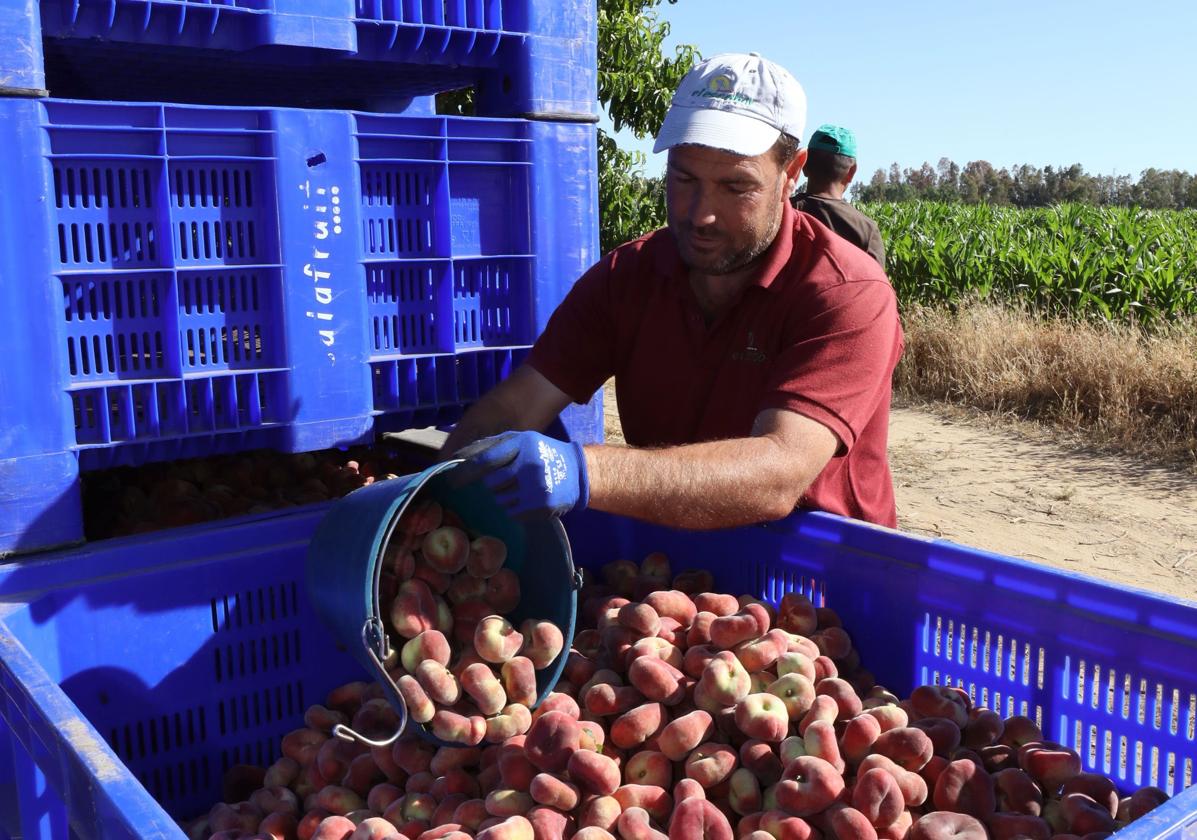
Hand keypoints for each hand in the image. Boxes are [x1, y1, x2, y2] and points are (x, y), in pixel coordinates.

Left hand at [451, 431, 588, 519]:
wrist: (576, 472)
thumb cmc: (540, 453)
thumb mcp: (520, 440)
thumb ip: (491, 446)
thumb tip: (456, 457)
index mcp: (522, 444)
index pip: (484, 460)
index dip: (465, 472)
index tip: (452, 481)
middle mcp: (529, 464)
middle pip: (491, 484)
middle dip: (494, 484)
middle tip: (507, 480)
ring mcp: (536, 487)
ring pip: (500, 500)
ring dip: (505, 497)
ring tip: (522, 488)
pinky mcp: (541, 506)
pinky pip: (512, 513)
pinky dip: (515, 509)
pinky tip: (528, 499)